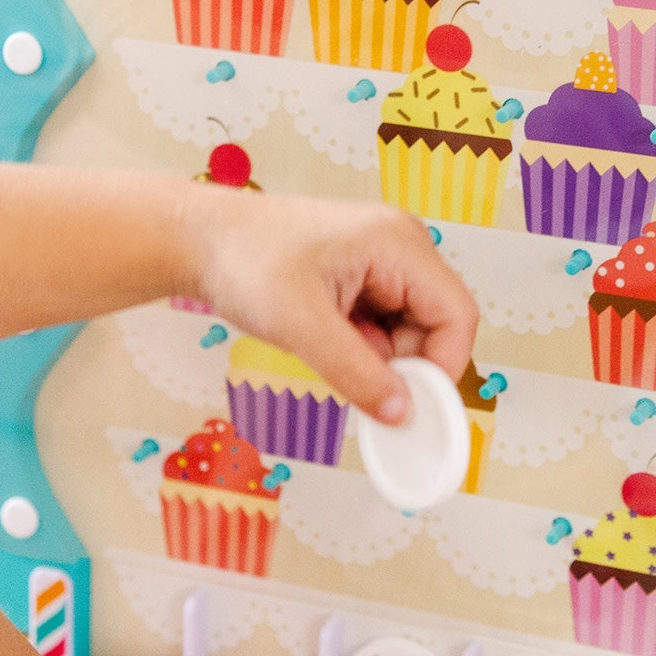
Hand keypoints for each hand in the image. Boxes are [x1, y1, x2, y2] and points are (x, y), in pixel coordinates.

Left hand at [181, 186, 478, 423]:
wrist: (199, 240)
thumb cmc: (244, 264)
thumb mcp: (301, 327)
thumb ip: (357, 373)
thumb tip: (403, 415)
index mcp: (398, 243)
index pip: (456, 315)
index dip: (441, 366)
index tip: (409, 406)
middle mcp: (401, 245)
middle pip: (436, 324)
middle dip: (403, 362)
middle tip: (356, 381)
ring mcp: (383, 259)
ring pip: (408, 329)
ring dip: (377, 355)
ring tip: (324, 347)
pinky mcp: (363, 274)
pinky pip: (383, 323)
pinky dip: (361, 345)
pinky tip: (322, 337)